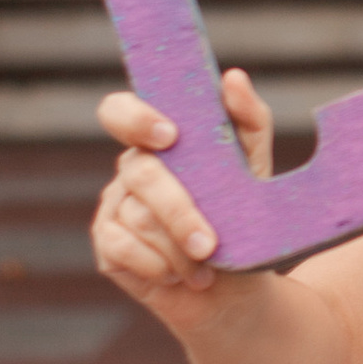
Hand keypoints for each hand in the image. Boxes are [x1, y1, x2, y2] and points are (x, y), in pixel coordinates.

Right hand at [91, 70, 273, 332]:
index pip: (120, 111)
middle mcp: (132, 168)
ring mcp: (115, 206)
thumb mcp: (256, 168)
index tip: (169, 135)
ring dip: (179, 248)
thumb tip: (233, 77)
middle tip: (209, 243)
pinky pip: (123, 249)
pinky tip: (180, 275)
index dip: (135, 117)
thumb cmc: (244, 220)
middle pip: (141, 173)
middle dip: (179, 211)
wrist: (237, 286)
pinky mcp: (106, 245)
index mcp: (159, 142)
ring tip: (208, 264)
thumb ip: (248, 121)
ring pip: (138, 217)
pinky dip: (158, 266)